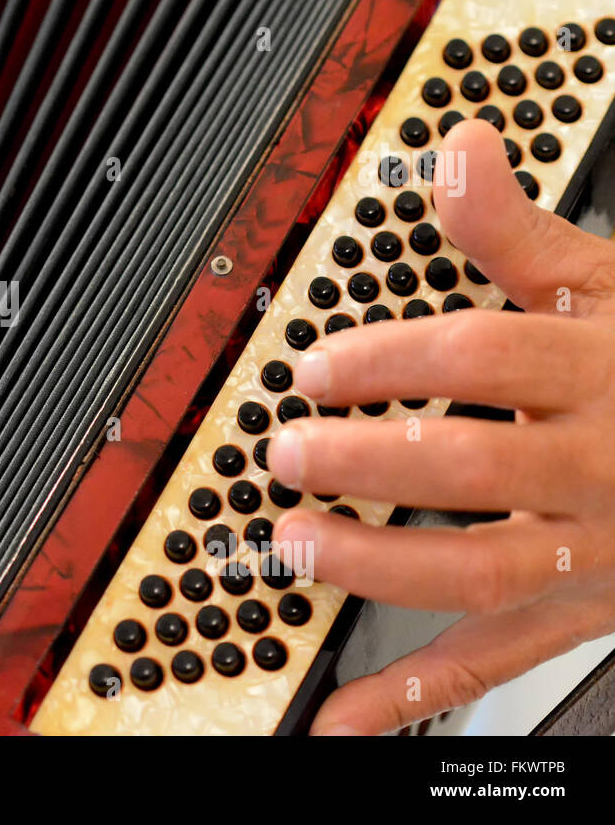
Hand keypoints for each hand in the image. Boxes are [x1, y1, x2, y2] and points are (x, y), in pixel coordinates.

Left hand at [267, 119, 614, 734]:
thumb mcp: (606, 283)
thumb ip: (517, 231)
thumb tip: (458, 151)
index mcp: (594, 368)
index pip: (479, 357)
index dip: (386, 362)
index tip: (313, 369)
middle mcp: (596, 462)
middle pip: (473, 465)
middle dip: (369, 463)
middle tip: (286, 452)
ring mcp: (591, 548)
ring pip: (482, 569)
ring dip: (380, 566)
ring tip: (296, 545)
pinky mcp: (583, 611)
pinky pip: (497, 658)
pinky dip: (418, 694)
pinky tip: (348, 719)